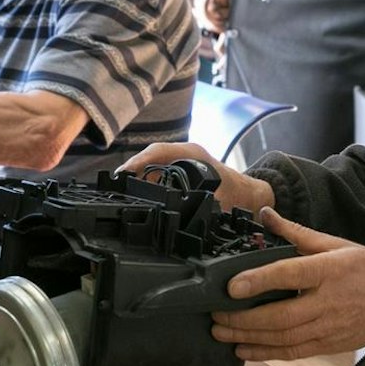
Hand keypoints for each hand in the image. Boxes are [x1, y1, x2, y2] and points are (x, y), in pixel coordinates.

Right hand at [120, 143, 273, 214]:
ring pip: (151, 162)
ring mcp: (181, 160)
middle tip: (113, 183)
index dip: (139, 160)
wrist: (250, 195)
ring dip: (136, 173)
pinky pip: (157, 169)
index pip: (160, 151)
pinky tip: (134, 189)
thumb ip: (203, 204)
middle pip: (151, 155)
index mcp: (194, 154)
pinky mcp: (179, 169)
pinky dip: (144, 177)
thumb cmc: (238, 194)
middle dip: (131, 168)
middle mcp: (184, 153)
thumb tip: (183, 214)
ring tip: (118, 187)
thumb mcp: (221, 199)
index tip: (124, 172)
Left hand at [213, 207, 364, 359]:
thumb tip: (267, 215)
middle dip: (244, 318)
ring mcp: (328, 327)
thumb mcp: (340, 244)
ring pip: (283, 337)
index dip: (259, 280)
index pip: (290, 275)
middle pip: (281, 315)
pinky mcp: (327, 344)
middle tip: (217, 314)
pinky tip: (244, 349)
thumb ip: (299, 233)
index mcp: (331, 271)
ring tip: (222, 332)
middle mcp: (328, 302)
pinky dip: (266, 352)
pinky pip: (293, 352)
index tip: (233, 285)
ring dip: (249, 337)